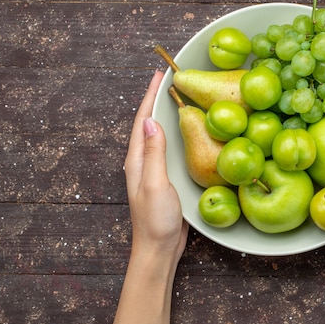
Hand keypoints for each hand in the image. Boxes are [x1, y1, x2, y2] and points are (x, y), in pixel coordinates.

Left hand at [123, 70, 188, 257]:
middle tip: (171, 78)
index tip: (160, 74)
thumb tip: (152, 120)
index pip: (142, 120)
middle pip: (149, 123)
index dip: (150, 96)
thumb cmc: (156, 220)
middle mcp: (142, 162)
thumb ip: (153, 153)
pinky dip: (176, 132)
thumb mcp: (155, 184)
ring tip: (179, 97)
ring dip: (166, 113)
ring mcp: (153, 170)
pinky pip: (169, 147)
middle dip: (157, 99)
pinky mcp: (165, 178)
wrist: (159, 249)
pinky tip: (188, 131)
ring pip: (159, 134)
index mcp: (136, 160)